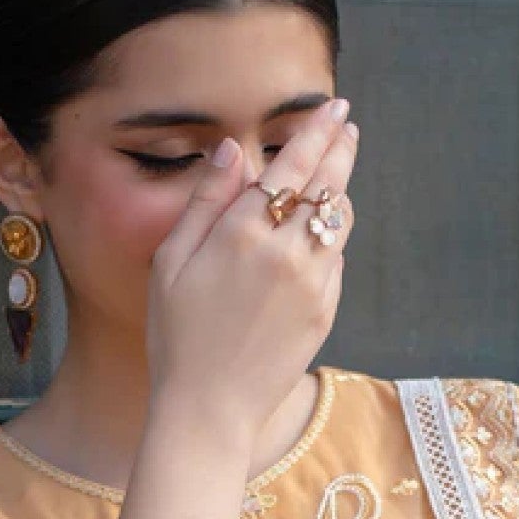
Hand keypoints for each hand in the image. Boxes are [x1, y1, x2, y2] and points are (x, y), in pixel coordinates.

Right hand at [146, 96, 357, 446]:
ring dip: (341, 191)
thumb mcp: (171, 263)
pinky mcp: (325, 311)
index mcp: (243, 234)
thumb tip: (234, 150)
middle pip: (329, 185)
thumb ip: (206, 202)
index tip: (334, 110)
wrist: (209, 408)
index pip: (293, 166)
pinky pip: (335, 261)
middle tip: (348, 126)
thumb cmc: (176, 336)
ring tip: (337, 172)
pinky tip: (317, 235)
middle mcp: (286, 252)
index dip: (317, 132)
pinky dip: (329, 240)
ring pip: (339, 221)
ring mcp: (313, 283)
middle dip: (341, 149)